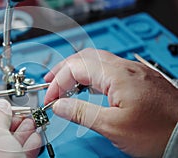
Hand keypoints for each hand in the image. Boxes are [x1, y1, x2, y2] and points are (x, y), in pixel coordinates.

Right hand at [44, 48, 177, 157]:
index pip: (76, 68)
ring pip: (96, 60)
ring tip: (64, 83)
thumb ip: (82, 113)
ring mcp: (133, 71)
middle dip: (64, 69)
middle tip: (51, 84)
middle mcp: (126, 67)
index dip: (58, 83)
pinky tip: (87, 86)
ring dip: (77, 70)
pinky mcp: (138, 78)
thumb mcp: (113, 126)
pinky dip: (91, 75)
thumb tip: (60, 105)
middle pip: (85, 57)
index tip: (50, 99)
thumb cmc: (158, 131)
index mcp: (117, 75)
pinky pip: (108, 68)